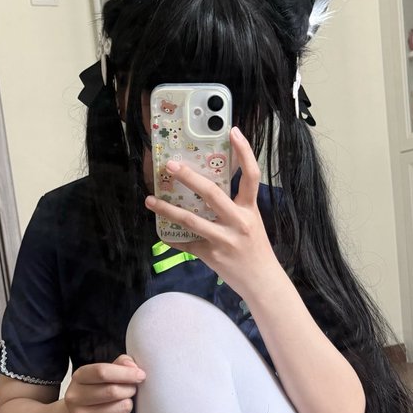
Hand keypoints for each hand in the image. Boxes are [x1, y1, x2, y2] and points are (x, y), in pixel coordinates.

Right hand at [64, 354, 145, 412]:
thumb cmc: (92, 393)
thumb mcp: (99, 375)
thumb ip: (118, 365)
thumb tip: (133, 366)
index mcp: (78, 377)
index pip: (102, 372)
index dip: (125, 373)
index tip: (140, 375)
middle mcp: (75, 397)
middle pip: (113, 391)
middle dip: (130, 389)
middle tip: (131, 390)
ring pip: (122, 407)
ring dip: (128, 404)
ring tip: (121, 403)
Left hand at [145, 126, 280, 299]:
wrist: (262, 282)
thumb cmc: (256, 250)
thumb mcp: (251, 222)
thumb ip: (235, 206)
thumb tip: (209, 188)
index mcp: (250, 209)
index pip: (251, 175)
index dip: (244, 152)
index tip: (233, 131)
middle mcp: (238, 221)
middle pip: (212, 193)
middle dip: (189, 177)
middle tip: (170, 165)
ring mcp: (224, 239)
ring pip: (191, 220)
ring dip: (167, 210)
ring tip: (151, 200)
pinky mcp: (212, 255)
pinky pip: (186, 244)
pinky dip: (172, 239)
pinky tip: (161, 233)